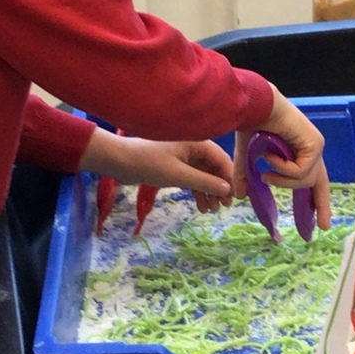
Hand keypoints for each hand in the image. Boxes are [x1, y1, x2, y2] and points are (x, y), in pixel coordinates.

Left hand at [79, 130, 234, 210]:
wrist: (119, 161)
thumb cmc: (149, 163)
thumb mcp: (179, 175)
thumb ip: (205, 182)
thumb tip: (228, 190)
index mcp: (197, 142)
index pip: (222, 159)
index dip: (230, 178)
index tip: (235, 198)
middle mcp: (193, 146)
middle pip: (214, 168)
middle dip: (220, 188)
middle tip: (224, 208)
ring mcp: (184, 156)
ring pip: (204, 175)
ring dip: (209, 192)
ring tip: (211, 211)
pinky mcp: (175, 165)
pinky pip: (192, 178)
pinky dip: (197, 191)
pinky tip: (201, 206)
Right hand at [234, 90, 331, 230]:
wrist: (256, 106)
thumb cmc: (251, 124)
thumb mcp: (246, 156)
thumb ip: (244, 175)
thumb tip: (238, 196)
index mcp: (298, 153)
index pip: (310, 180)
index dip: (314, 200)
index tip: (316, 220)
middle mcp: (310, 151)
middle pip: (320, 184)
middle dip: (322, 206)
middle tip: (323, 227)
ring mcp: (314, 147)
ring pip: (305, 181)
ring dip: (282, 180)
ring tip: (266, 172)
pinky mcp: (315, 145)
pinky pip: (301, 172)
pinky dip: (283, 169)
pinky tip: (271, 156)